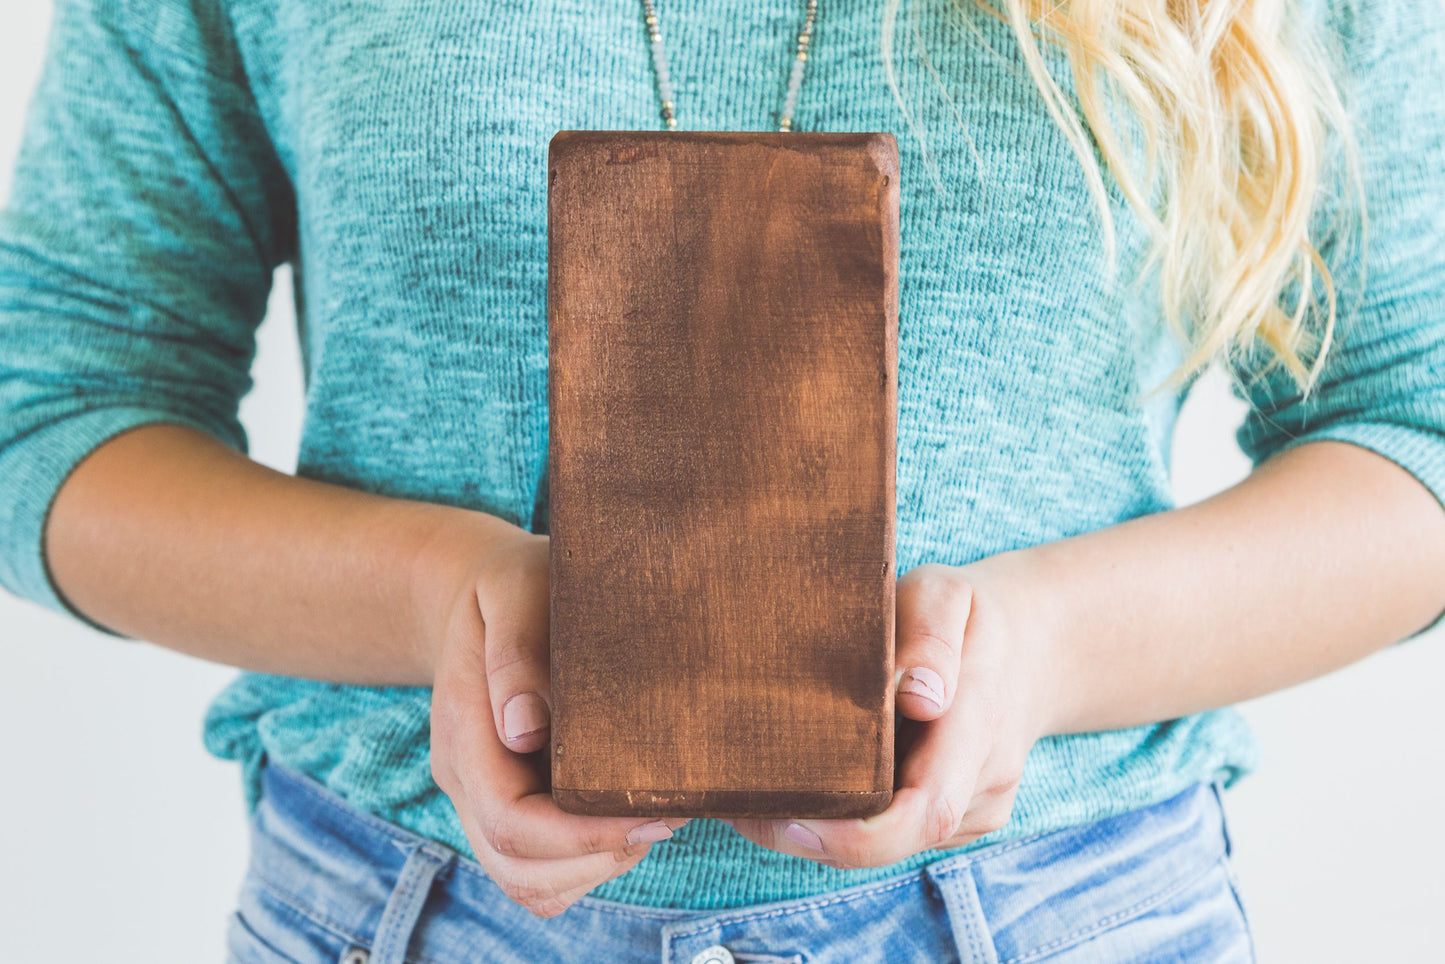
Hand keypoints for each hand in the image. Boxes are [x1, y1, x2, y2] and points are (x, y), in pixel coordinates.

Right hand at [415, 512, 689, 917]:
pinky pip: (542, 869)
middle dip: (598, 858)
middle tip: (670, 816)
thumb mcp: (513, 587)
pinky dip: (588, 862)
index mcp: (463, 731)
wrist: (474, 591)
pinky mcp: (513, 802)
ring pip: (529, 882)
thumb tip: (525, 729)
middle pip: (518, 868)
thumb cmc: (509, 582)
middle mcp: (467, 779)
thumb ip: (516, 648)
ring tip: (655, 818)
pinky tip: (629, 816)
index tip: (653, 813)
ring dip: (596, 867)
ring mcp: (486, 796)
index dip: (580, 834)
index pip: (510, 819)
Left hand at [724, 558, 1053, 868]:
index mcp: (981, 724)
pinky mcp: (961, 818)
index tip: (792, 818)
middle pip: (898, 841)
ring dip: (827, 831)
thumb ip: (930, 634)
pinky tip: (813, 787)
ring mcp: (977, 808)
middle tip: (746, 809)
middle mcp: (985, 780)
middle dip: (818, 838)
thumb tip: (918, 696)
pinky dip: (851, 821)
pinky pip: (899, 833)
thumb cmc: (971, 614)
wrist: (1032, 645)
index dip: (857, 835)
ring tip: (765, 792)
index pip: (926, 809)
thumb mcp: (948, 593)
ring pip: (892, 843)